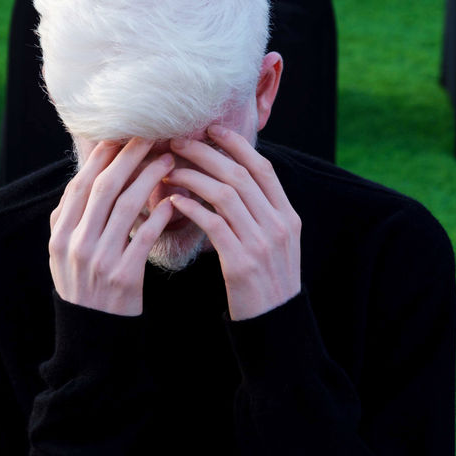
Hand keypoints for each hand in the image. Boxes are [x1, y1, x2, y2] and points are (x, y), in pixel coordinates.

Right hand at [48, 139, 174, 314]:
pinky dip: (159, 217)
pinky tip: (173, 202)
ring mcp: (100, 260)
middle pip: (105, 188)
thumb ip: (67, 219)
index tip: (121, 136)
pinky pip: (144, 238)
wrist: (92, 335)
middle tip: (152, 137)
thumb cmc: (83, 288)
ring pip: (127, 207)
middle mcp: (77, 244)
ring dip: (150, 179)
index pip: (81, 185)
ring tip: (169, 162)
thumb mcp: (62, 255)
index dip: (101, 158)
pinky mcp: (124, 277)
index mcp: (60, 235)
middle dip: (130, 157)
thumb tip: (82, 178)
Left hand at [165, 125, 301, 319]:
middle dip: (206, 154)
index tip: (211, 129)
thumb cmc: (266, 284)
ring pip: (224, 195)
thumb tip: (232, 183)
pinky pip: (212, 225)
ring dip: (192, 177)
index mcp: (288, 217)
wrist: (275, 325)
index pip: (263, 168)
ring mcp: (261, 244)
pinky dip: (191, 208)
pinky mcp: (241, 264)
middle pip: (240, 175)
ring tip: (168, 171)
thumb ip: (260, 214)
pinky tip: (173, 201)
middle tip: (177, 142)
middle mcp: (278, 225)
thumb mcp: (275, 245)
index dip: (236, 145)